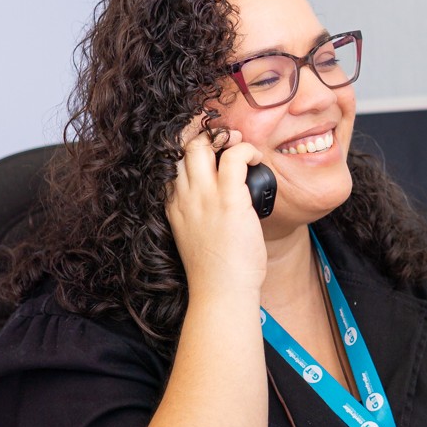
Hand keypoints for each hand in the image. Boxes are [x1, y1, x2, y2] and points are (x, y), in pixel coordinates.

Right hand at [166, 117, 266, 295]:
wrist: (221, 292)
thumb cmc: (216, 272)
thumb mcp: (195, 238)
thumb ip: (199, 216)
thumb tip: (221, 206)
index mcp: (173, 205)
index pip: (170, 162)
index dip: (187, 147)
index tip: (207, 148)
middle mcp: (183, 197)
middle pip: (181, 146)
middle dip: (202, 134)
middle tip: (225, 142)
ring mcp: (204, 197)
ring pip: (201, 144)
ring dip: (223, 137)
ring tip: (240, 146)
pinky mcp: (228, 199)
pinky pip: (235, 156)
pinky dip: (247, 150)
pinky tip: (256, 158)